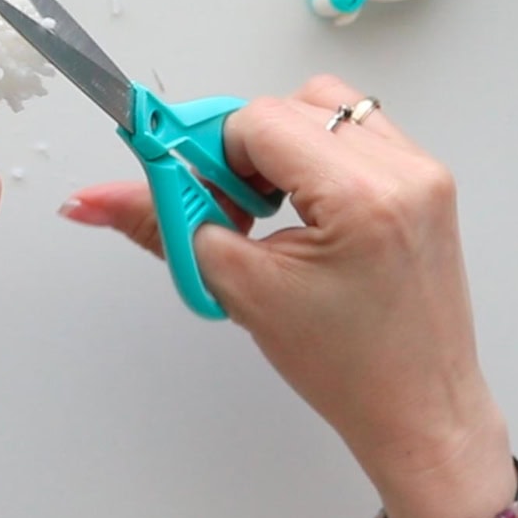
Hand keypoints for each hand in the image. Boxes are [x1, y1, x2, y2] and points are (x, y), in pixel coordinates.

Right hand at [62, 76, 511, 517]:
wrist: (419, 411)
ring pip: (324, 107)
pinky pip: (358, 130)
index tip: (194, 189)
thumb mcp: (236, 289)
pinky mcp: (427, 181)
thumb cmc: (343, 367)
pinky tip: (306, 208)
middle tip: (232, 211)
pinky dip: (319, 155)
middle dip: (244, 152)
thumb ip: (159, 225)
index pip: (257, 121)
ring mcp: (422, 171)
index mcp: (361, 196)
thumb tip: (89, 198)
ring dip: (283, 146)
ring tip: (272, 208)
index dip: (212, 153)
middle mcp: (403, 170)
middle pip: (288, 106)